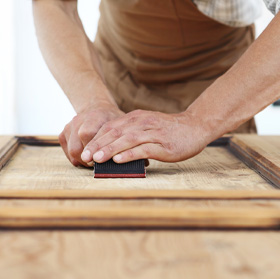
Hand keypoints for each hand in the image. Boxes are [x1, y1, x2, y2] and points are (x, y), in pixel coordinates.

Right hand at [59, 103, 124, 166]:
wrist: (97, 108)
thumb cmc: (112, 119)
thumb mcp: (121, 124)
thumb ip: (120, 138)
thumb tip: (123, 156)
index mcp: (94, 116)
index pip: (86, 134)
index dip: (93, 151)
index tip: (101, 159)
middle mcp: (78, 120)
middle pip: (76, 148)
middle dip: (88, 160)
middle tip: (98, 165)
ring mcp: (69, 126)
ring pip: (72, 152)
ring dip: (83, 161)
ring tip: (94, 162)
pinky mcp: (64, 133)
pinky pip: (67, 152)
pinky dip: (77, 158)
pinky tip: (87, 158)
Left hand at [81, 110, 211, 163]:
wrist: (196, 127)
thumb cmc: (169, 131)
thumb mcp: (147, 127)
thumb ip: (131, 134)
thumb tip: (112, 149)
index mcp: (135, 118)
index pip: (110, 128)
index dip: (95, 139)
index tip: (84, 152)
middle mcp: (142, 123)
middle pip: (115, 133)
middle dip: (98, 145)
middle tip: (84, 157)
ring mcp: (153, 133)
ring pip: (127, 140)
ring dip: (110, 149)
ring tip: (97, 159)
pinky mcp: (163, 144)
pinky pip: (143, 148)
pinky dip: (130, 154)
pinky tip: (119, 160)